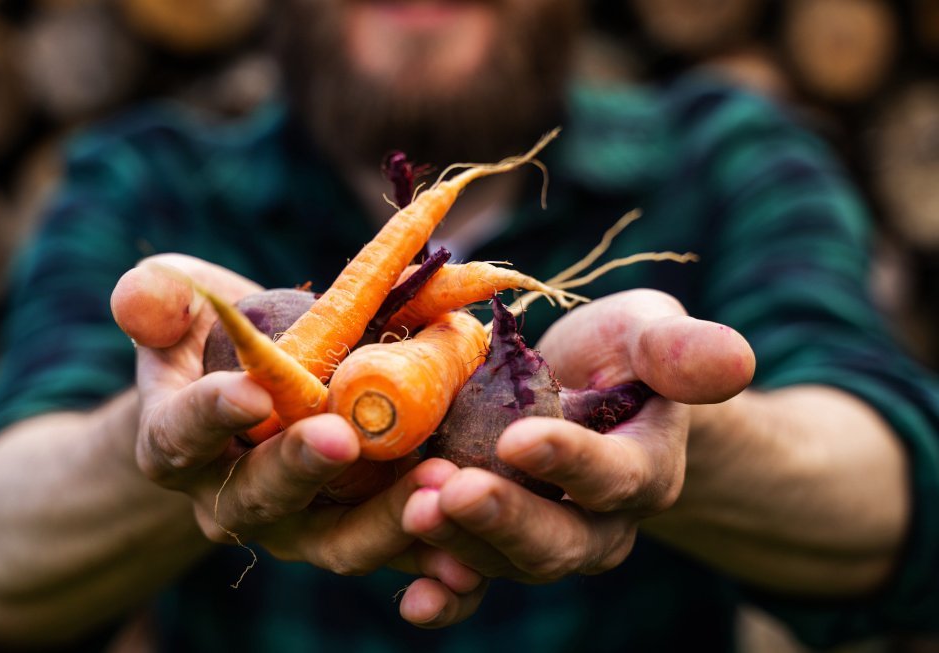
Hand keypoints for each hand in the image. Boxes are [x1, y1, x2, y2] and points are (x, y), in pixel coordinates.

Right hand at [110, 254, 485, 619]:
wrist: (257, 399)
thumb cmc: (214, 344)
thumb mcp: (178, 308)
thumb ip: (156, 301)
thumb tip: (141, 302)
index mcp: (179, 443)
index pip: (180, 435)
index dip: (209, 416)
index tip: (249, 393)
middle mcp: (233, 499)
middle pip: (262, 496)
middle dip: (302, 468)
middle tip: (343, 437)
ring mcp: (299, 526)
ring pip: (335, 542)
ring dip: (385, 522)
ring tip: (438, 485)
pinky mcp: (357, 533)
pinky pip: (393, 557)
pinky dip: (430, 565)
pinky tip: (469, 558)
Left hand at [401, 289, 754, 591]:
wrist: (587, 391)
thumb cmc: (620, 355)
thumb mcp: (648, 332)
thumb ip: (678, 349)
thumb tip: (734, 360)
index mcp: (645, 468)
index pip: (613, 476)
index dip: (570, 462)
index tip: (519, 439)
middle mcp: (601, 522)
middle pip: (560, 542)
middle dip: (505, 521)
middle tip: (452, 492)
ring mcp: (549, 540)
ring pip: (509, 561)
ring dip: (461, 543)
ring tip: (415, 508)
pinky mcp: (500, 545)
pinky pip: (476, 583)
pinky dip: (447, 596)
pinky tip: (412, 600)